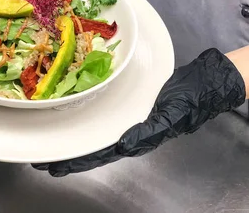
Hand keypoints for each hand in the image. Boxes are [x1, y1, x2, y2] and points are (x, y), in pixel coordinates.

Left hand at [33, 48, 245, 175]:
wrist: (205, 83)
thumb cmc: (192, 100)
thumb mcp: (172, 115)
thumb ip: (148, 132)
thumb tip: (123, 146)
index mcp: (139, 137)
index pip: (102, 154)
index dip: (78, 162)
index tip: (54, 166)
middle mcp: (132, 130)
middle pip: (95, 147)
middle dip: (70, 155)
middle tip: (43, 159)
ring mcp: (132, 117)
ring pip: (100, 134)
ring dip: (78, 140)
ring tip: (57, 144)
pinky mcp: (134, 104)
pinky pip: (109, 117)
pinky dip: (93, 122)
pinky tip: (84, 121)